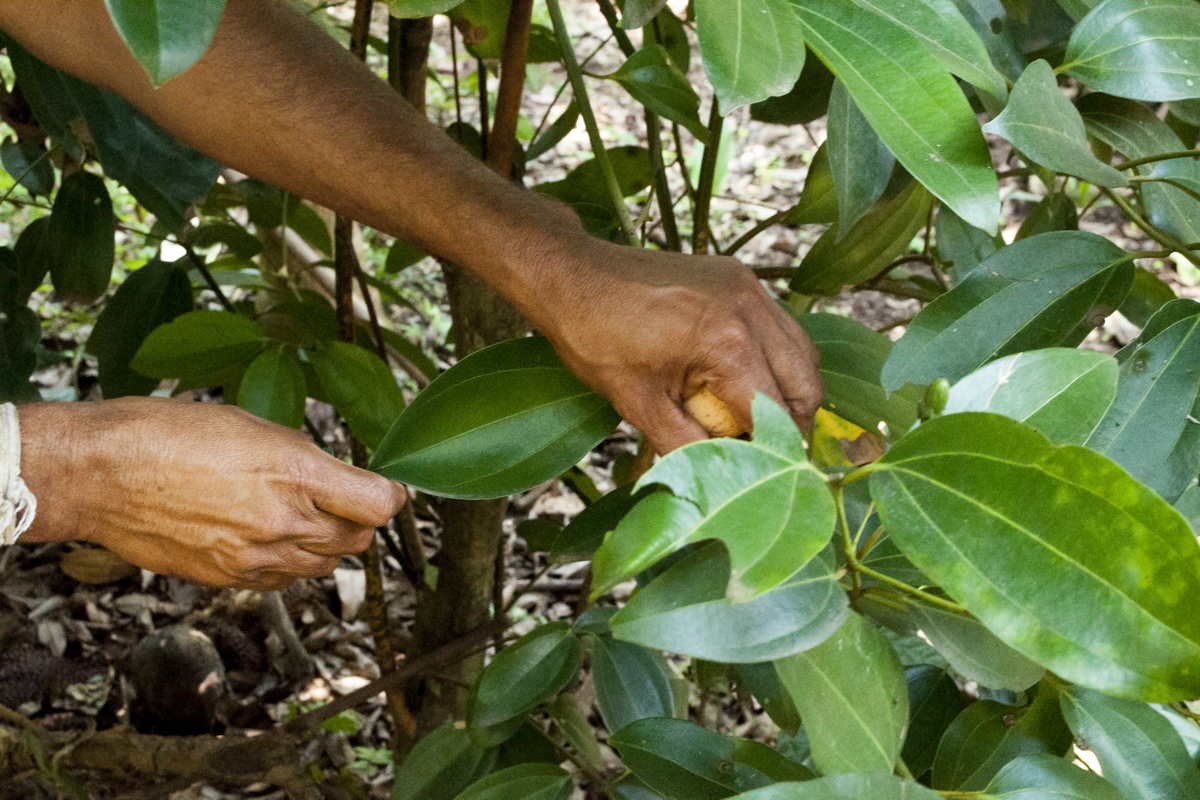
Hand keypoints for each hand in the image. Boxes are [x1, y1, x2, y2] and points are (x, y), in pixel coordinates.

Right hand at [18, 398, 406, 589]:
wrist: (101, 474)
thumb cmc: (169, 434)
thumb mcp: (251, 425)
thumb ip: (302, 457)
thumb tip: (335, 477)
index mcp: (294, 473)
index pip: (378, 504)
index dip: (391, 495)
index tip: (389, 488)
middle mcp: (282, 521)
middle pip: (358, 539)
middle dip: (359, 519)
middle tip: (345, 499)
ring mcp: (255, 557)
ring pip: (324, 565)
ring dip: (326, 544)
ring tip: (302, 516)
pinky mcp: (229, 579)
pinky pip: (284, 580)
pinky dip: (290, 563)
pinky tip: (269, 537)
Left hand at [542, 241, 823, 453]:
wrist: (571, 275)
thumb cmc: (594, 338)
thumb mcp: (639, 404)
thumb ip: (688, 446)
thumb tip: (720, 479)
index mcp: (728, 342)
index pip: (775, 413)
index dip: (771, 450)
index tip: (762, 474)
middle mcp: (750, 308)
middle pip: (805, 384)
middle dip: (792, 425)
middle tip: (765, 452)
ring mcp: (748, 287)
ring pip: (801, 352)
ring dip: (788, 391)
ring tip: (756, 420)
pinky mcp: (739, 277)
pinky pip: (779, 326)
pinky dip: (774, 358)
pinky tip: (744, 379)